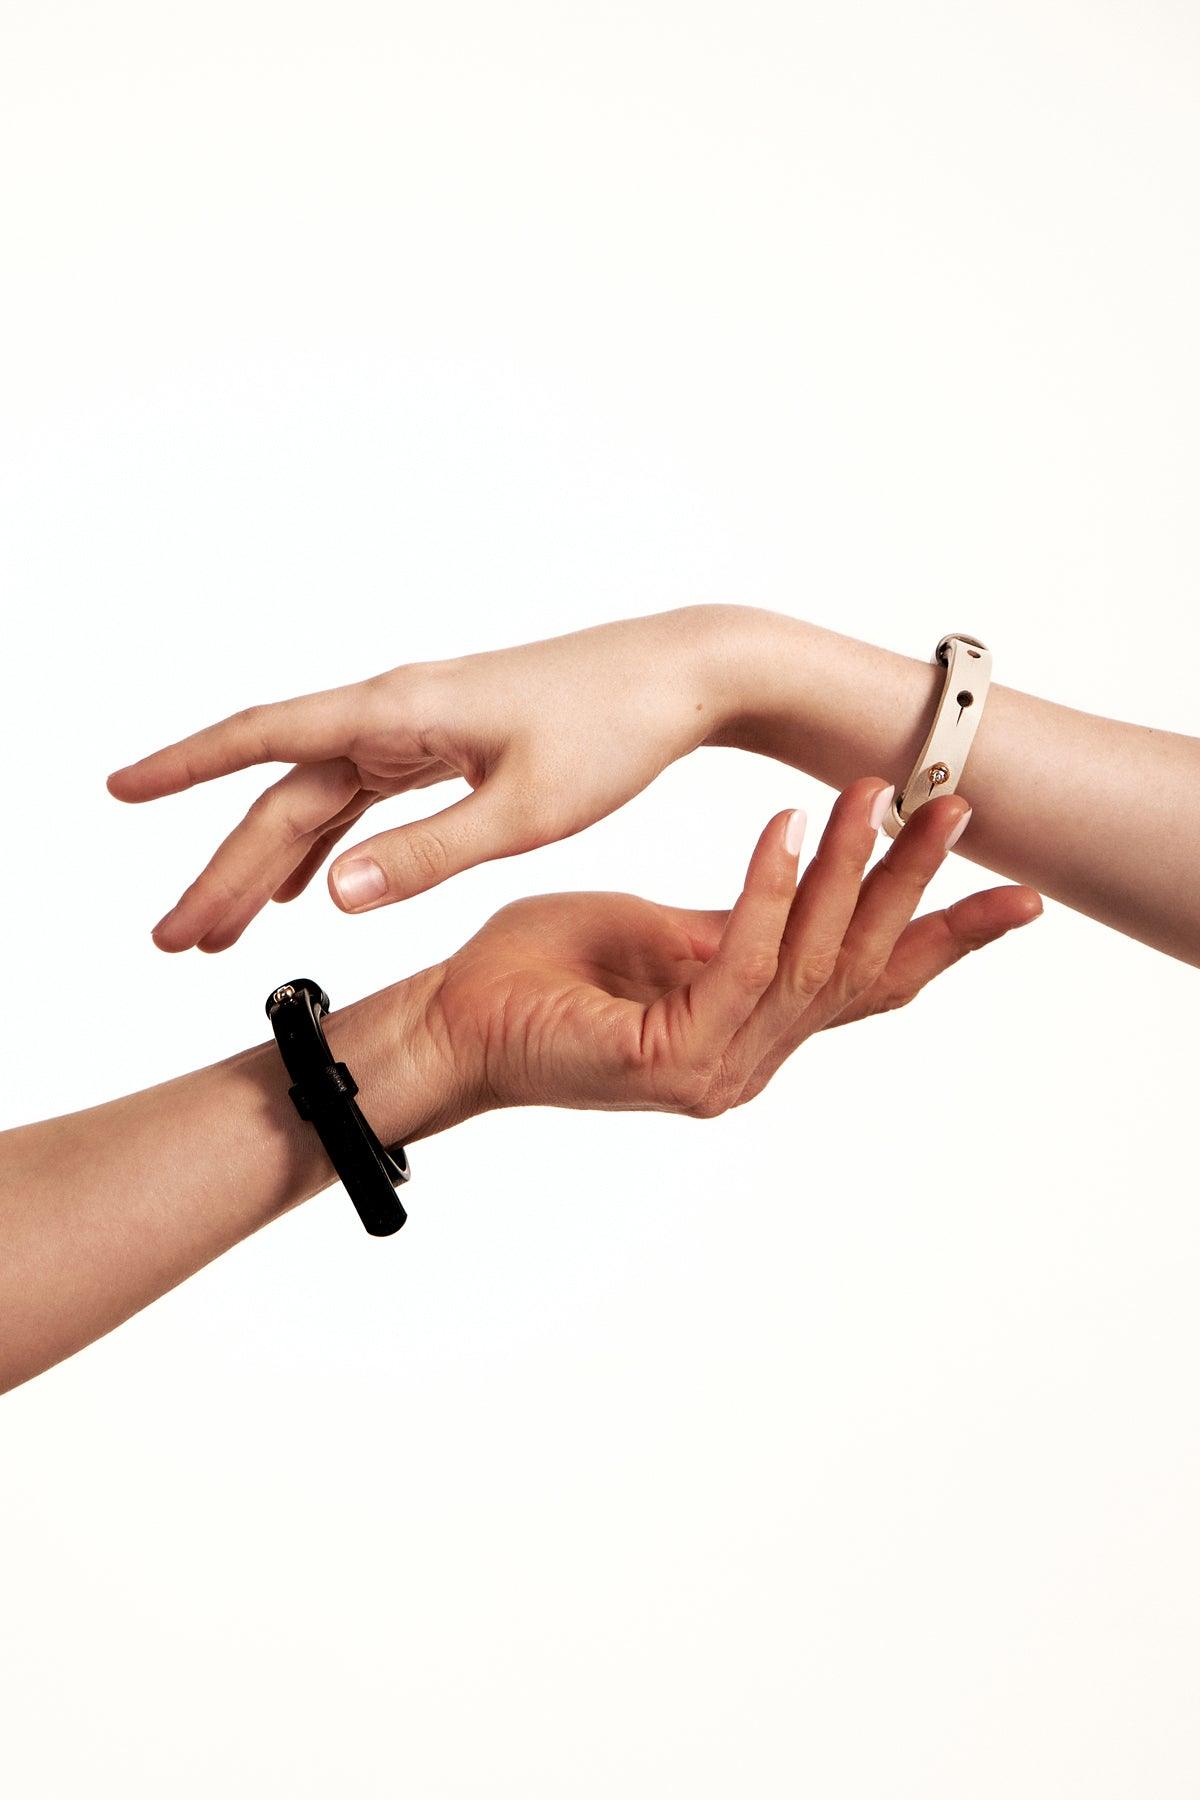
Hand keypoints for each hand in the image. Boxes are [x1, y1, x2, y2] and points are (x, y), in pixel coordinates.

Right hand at [108, 610, 727, 951]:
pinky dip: (324, 844)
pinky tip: (300, 888)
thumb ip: (431, 854)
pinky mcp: (448, 745)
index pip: (266, 738)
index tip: (116, 789)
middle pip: (283, 794)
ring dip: (263, 863)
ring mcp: (419, 729)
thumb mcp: (529, 809)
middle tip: (171, 939)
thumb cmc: (617, 732)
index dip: (185, 766)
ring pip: (316, 801)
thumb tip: (328, 894)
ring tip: (216, 932)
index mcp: (401, 713)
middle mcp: (395, 713)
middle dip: (221, 867)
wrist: (685, 676)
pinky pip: (362, 799)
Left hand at [380, 782, 1039, 1136]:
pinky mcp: (670, 1059)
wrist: (452, 1020)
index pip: (867, 984)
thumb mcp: (660, 935)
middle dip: (914, 884)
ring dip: (847, 871)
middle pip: (858, 968)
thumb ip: (735, 926)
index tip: (1019, 893)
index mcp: (753, 1029)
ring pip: (810, 962)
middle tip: (959, 806)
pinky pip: (739, 962)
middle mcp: (749, 1060)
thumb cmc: (543, 971)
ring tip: (874, 793)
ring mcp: (715, 1070)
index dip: (944, 938)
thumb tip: (806, 883)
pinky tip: (781, 826)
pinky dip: (765, 891)